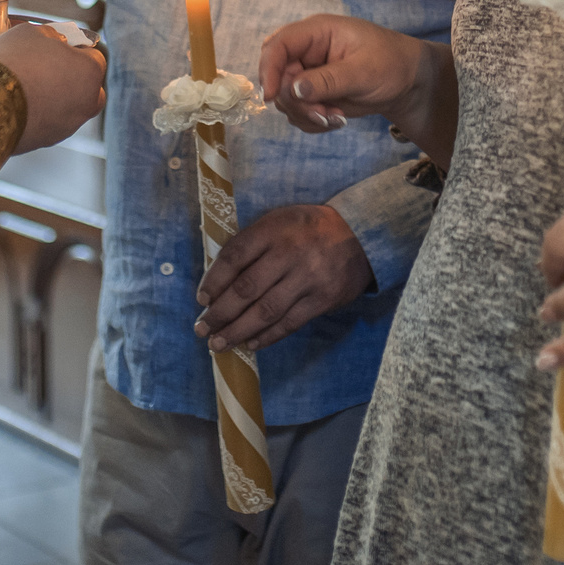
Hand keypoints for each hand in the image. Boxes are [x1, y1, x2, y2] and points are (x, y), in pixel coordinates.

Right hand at [0, 22, 106, 152]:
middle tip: (46, 67)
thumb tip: (54, 41)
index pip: (93, 56)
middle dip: (71, 77)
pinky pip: (48, 123)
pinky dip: (38, 114)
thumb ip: (50, 37)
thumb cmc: (13, 63)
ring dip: (54, 98)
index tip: (58, 47)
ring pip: (67, 107)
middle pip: (87, 87)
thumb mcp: (32, 33)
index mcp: (90, 72)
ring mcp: (68, 126)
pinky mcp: (46, 142)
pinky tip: (18, 105)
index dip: (74, 49)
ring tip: (27, 87)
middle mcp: (87, 103)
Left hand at [194, 203, 373, 352]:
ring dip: (238, 331)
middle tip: (202, 328)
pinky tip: (250, 344)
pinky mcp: (322, 299)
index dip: (214, 280)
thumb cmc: (309, 228)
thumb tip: (219, 278)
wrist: (362, 234)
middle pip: (246, 289)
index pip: (235, 256)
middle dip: (220, 313)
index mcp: (274, 229)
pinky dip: (267, 336)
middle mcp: (289, 253)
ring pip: (265, 311)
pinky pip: (289, 323)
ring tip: (219, 344)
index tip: (201, 298)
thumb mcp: (280, 220)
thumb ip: (253, 243)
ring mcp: (308, 278)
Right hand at [259, 14, 452, 160]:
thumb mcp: (364, 71)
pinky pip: (298, 112)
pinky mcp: (313, 94)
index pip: (278, 44)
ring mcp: (308, 74)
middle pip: (277, 76)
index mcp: (317, 32)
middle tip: (324, 113)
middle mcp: (307, 51)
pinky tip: (337, 119)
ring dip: (308, 114)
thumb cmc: (392, 64)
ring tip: (337, 116)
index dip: (268, 69)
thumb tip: (294, 89)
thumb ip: (329, 80)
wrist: (408, 83)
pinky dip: (314, 121)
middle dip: (296, 101)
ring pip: (286, 99)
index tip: (271, 97)